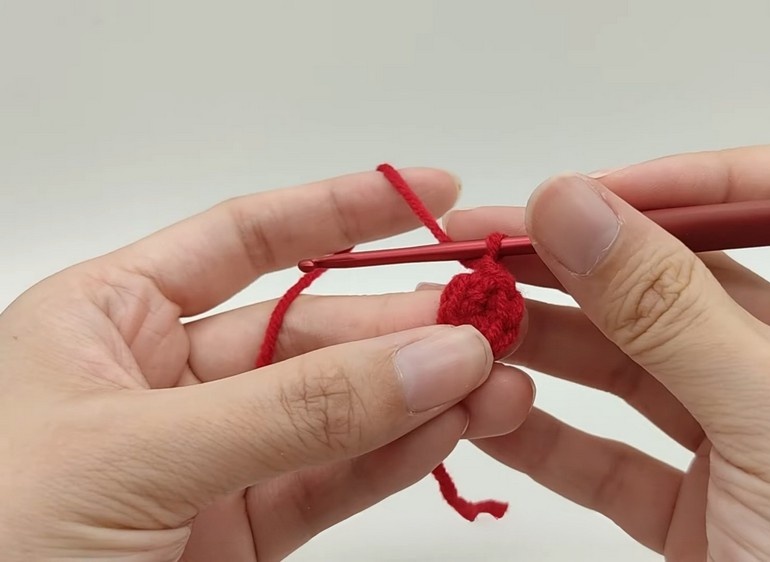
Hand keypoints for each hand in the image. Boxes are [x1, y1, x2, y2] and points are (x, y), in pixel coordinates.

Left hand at [0, 168, 533, 560]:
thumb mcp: (136, 454)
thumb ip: (294, 408)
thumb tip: (434, 355)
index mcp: (107, 322)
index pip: (244, 240)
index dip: (341, 212)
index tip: (431, 196)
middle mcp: (163, 383)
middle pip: (309, 332)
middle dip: (403, 327)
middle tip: (489, 323)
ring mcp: (208, 462)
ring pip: (335, 414)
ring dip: (420, 397)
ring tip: (499, 383)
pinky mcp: (238, 536)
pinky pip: (331, 482)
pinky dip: (396, 459)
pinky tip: (450, 431)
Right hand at [444, 140, 769, 559]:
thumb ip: (672, 310)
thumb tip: (574, 205)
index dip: (698, 182)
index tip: (595, 193)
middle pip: (697, 281)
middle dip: (590, 264)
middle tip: (494, 243)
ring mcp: (763, 443)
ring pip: (644, 369)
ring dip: (554, 344)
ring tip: (471, 318)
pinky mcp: (709, 513)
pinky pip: (618, 458)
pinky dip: (553, 434)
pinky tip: (492, 405)